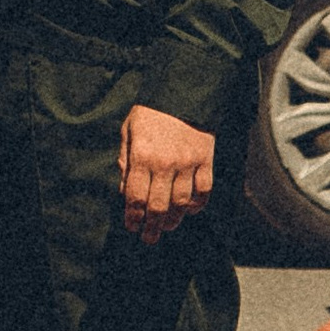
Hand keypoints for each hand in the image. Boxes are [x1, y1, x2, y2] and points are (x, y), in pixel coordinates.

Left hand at [119, 104, 214, 244]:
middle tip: (149, 238)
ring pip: (181, 203)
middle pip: (158, 206)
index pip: (135, 196)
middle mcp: (165, 164)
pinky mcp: (206, 160)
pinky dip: (198, 205)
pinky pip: (203, 191)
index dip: (133, 216)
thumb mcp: (129, 131)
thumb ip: (126, 160)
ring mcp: (188, 163)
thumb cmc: (151, 113)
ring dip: (173, 219)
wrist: (183, 92)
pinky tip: (190, 210)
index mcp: (142, 156)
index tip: (132, 227)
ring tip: (167, 226)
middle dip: (152, 227)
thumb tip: (123, 190)